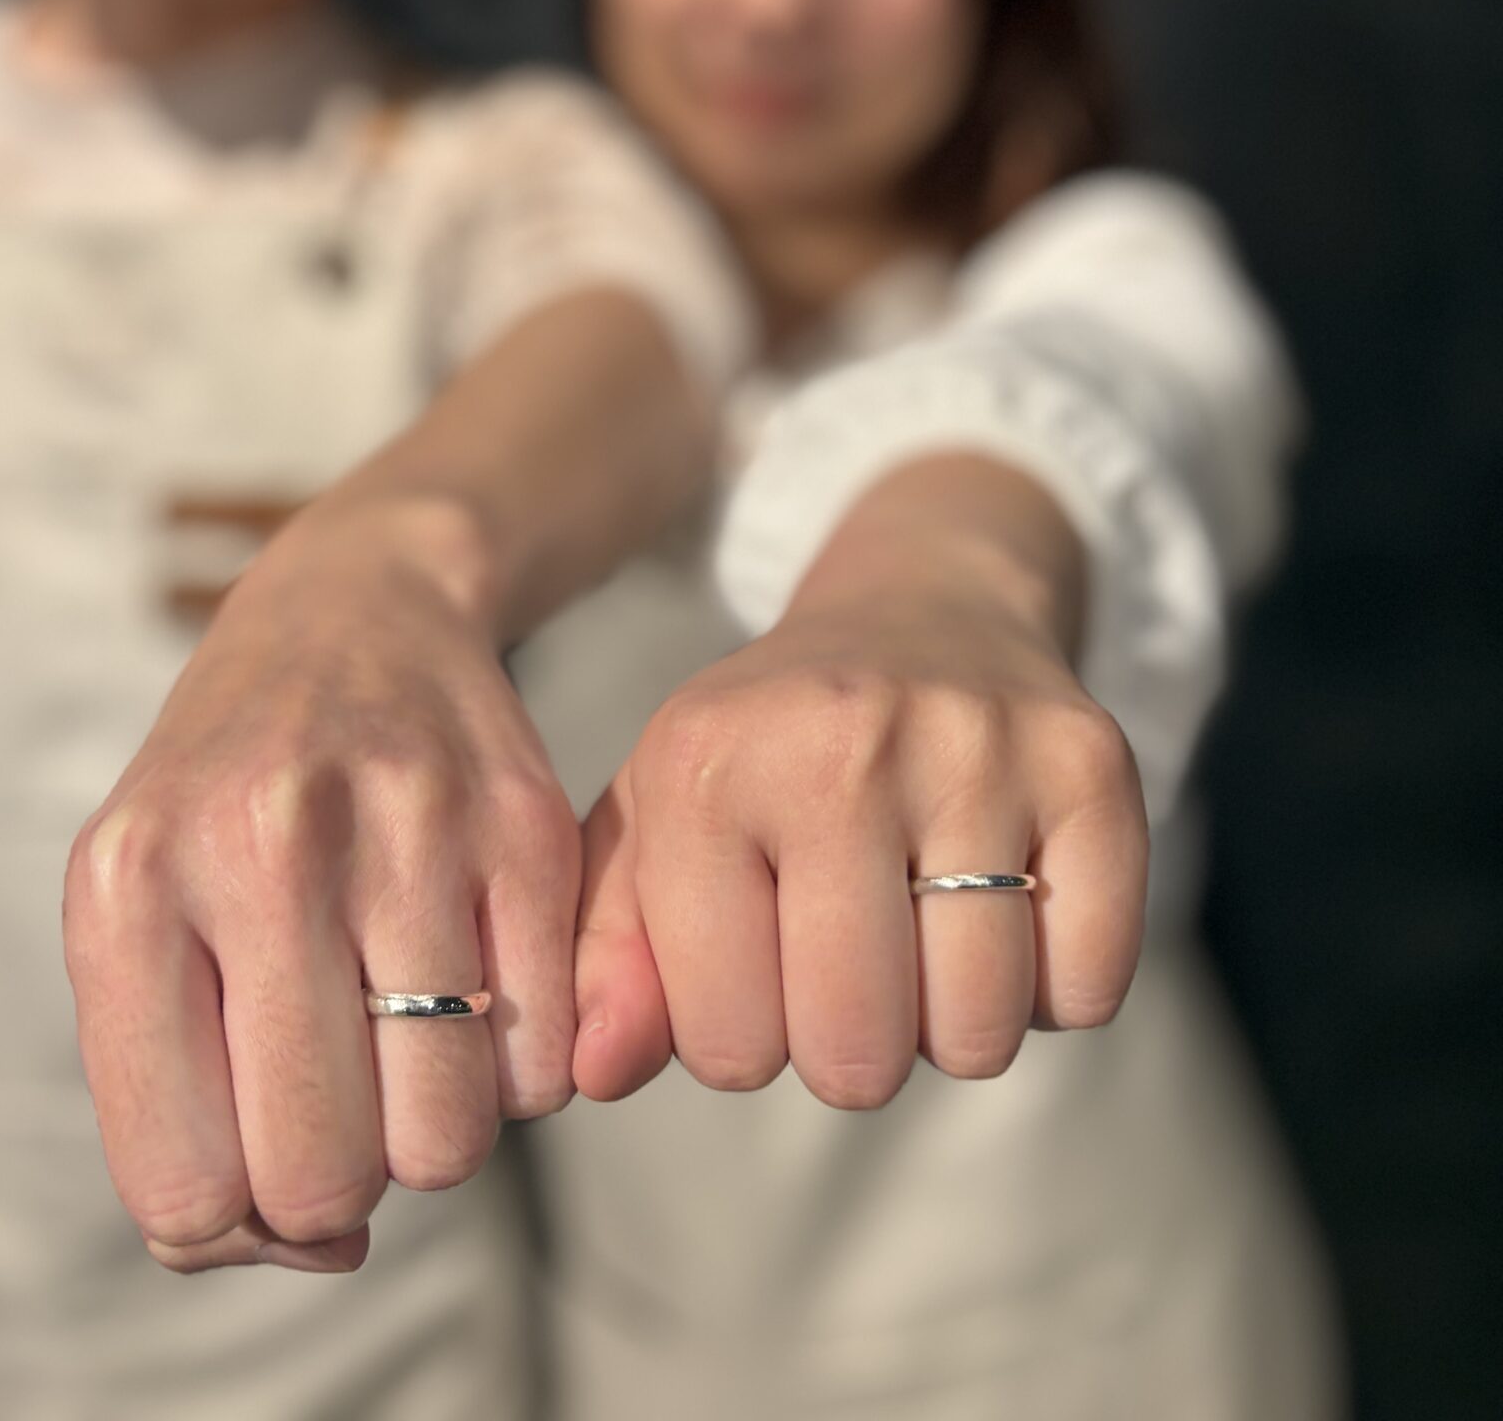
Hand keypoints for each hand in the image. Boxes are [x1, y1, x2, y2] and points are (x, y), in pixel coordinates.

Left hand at [64, 494, 579, 1273]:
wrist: (354, 610)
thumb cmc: (229, 798)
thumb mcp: (139, 914)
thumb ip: (179, 1105)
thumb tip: (319, 1248)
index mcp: (129, 882)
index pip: (181, 1187)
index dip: (228, 1215)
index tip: (249, 1154)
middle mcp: (260, 843)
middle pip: (318, 1175)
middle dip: (331, 1183)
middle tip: (334, 1101)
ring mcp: (404, 825)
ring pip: (444, 1138)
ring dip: (428, 1127)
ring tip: (398, 1040)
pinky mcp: (524, 823)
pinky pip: (542, 1065)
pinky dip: (512, 1067)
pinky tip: (469, 983)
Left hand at [572, 459, 1148, 1108]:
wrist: (921, 611)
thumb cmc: (771, 755)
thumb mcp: (656, 828)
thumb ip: (607, 956)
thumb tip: (592, 1073)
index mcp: (705, 762)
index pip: (729, 1043)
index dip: (744, 1040)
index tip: (757, 965)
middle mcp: (839, 739)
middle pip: (858, 1051)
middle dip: (851, 1048)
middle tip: (849, 961)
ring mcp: (976, 744)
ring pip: (979, 1032)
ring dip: (954, 1024)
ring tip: (925, 928)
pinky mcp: (1090, 764)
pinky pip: (1086, 989)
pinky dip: (1052, 989)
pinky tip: (1011, 905)